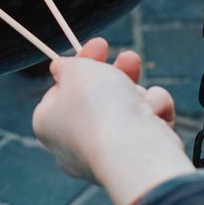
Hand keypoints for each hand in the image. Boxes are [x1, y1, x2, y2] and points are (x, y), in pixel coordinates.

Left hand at [32, 36, 189, 204]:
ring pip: (128, 109)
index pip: (63, 88)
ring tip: (142, 97)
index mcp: (48, 123)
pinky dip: (155, 113)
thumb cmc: (98, 107)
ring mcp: (107, 154)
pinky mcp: (138, 160)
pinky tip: (153, 115)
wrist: (133, 149)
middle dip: (118, 73)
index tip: (101, 45)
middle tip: (130, 58)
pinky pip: (148, 125)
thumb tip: (60, 67)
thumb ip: (68, 65)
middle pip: (98, 98)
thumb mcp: (76, 70)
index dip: (83, 62)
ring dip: (139, 94)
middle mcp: (73, 144)